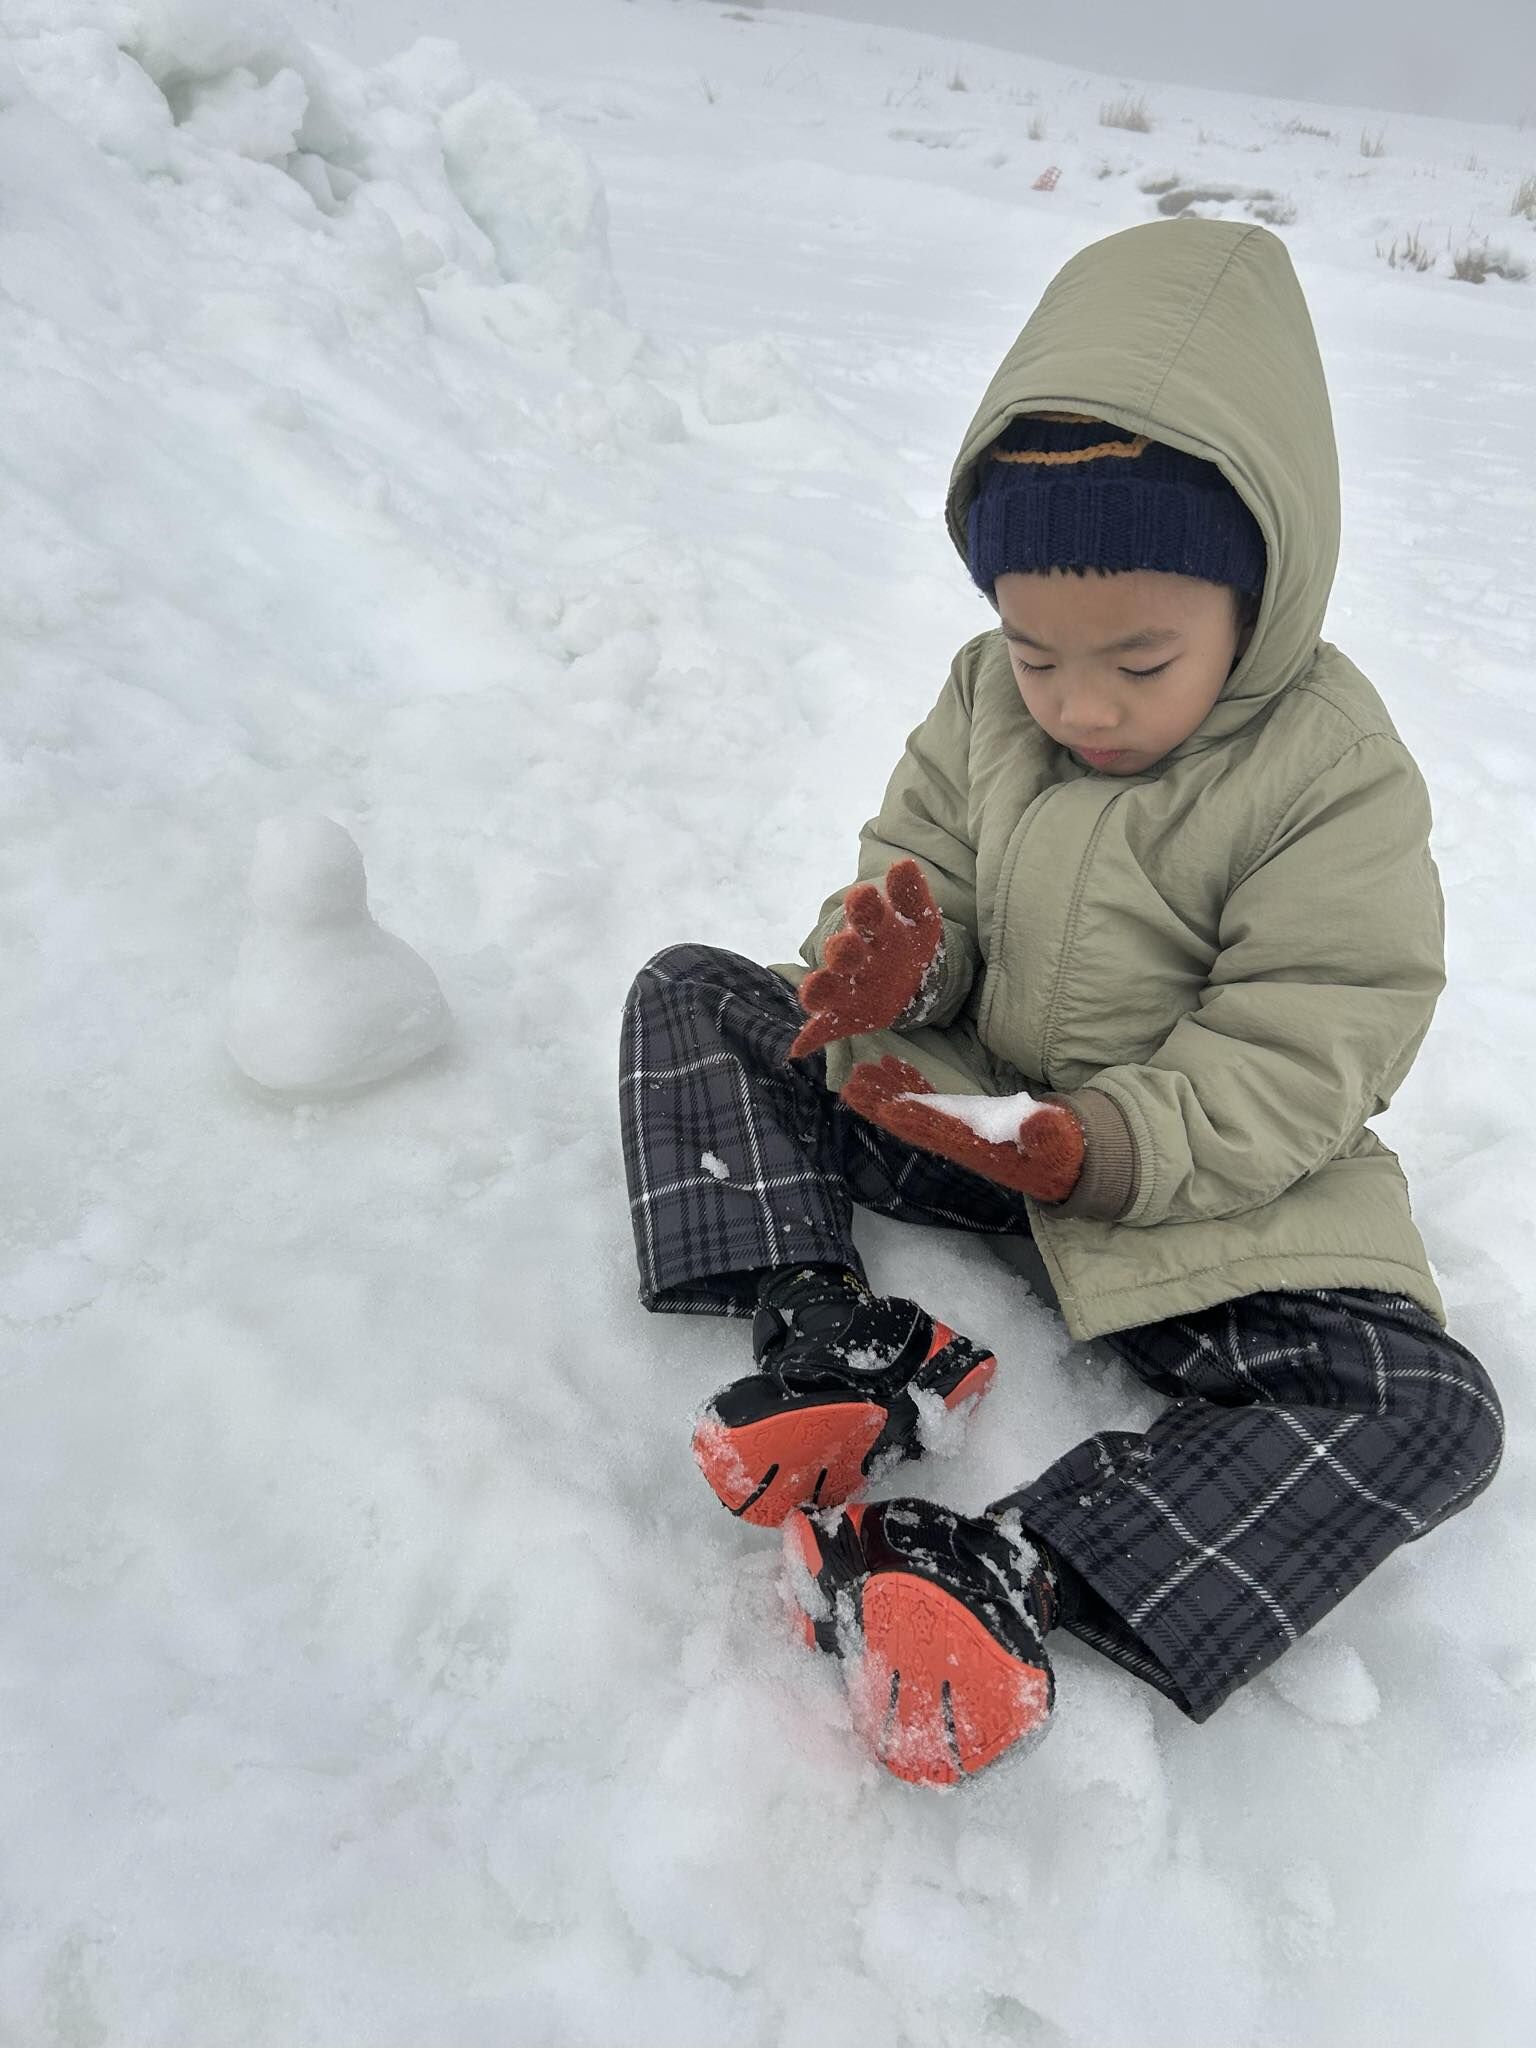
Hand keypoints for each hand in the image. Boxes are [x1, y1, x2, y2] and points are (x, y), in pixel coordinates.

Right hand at [789, 860, 941, 1059]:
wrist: (908, 979)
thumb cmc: (907, 943)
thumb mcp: (919, 920)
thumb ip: (912, 894)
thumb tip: (904, 865)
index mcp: (872, 930)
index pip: (864, 915)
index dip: (863, 907)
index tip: (864, 895)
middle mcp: (853, 958)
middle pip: (842, 952)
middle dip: (842, 950)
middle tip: (844, 946)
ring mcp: (846, 988)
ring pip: (826, 988)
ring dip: (818, 990)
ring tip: (813, 994)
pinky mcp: (844, 1017)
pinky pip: (824, 1028)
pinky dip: (810, 1038)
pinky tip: (798, 1049)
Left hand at [840, 1055, 1084, 1203]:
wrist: (1062, 1161)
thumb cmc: (1061, 1153)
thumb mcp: (1061, 1146)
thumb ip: (1049, 1136)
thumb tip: (1038, 1123)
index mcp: (976, 1145)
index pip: (937, 1132)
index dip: (911, 1118)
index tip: (884, 1106)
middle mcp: (958, 1139)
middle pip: (913, 1121)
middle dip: (883, 1103)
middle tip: (851, 1083)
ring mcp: (957, 1129)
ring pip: (914, 1109)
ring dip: (887, 1090)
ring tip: (860, 1070)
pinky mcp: (961, 1118)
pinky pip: (929, 1100)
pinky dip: (909, 1084)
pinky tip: (892, 1066)